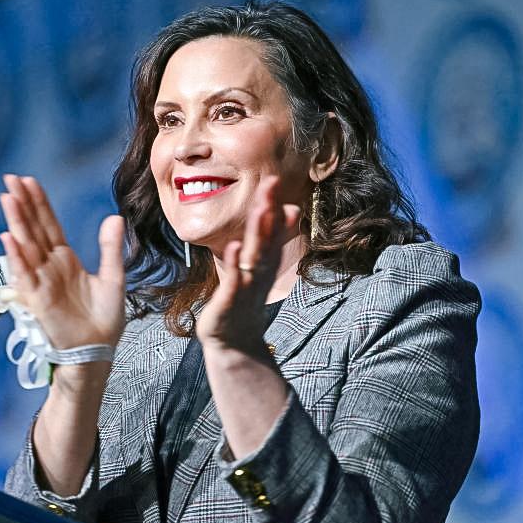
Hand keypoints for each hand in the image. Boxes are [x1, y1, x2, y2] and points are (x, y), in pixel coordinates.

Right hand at [0, 174, 124, 349]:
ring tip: (9, 198)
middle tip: (11, 179)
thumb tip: (114, 218)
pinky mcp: (38, 299)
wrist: (99, 349)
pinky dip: (17, 257)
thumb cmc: (104, 319)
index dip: (39, 203)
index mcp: (65, 260)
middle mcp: (49, 267)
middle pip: (33, 229)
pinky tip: (10, 237)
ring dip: (17, 222)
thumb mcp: (113, 278)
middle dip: (23, 205)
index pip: (48, 225)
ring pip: (26, 246)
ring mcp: (41, 281)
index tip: (28, 181)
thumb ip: (110, 248)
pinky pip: (24, 274)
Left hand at [195, 176, 300, 353]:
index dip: (273, 206)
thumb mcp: (263, 266)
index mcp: (265, 262)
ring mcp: (247, 286)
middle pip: (266, 236)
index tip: (274, 179)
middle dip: (268, 210)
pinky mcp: (230, 302)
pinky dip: (236, 264)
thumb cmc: (246, 300)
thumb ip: (274, 238)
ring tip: (261, 208)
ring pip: (254, 254)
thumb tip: (292, 208)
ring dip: (258, 231)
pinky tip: (234, 247)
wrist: (235, 343)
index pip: (271, 229)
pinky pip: (235, 280)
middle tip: (271, 182)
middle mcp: (259, 271)